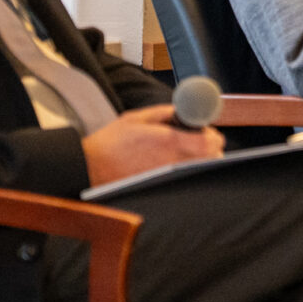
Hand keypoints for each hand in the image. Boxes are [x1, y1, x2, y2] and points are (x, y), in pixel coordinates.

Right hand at [82, 104, 223, 188]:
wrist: (89, 169)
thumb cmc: (110, 144)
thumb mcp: (137, 118)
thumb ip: (165, 113)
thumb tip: (185, 111)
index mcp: (171, 142)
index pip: (211, 141)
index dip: (209, 134)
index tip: (201, 131)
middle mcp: (176, 163)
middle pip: (212, 158)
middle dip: (207, 148)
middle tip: (191, 141)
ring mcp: (171, 179)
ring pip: (202, 171)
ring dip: (199, 161)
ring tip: (181, 154)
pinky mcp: (165, 190)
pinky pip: (188, 182)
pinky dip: (187, 174)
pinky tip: (171, 167)